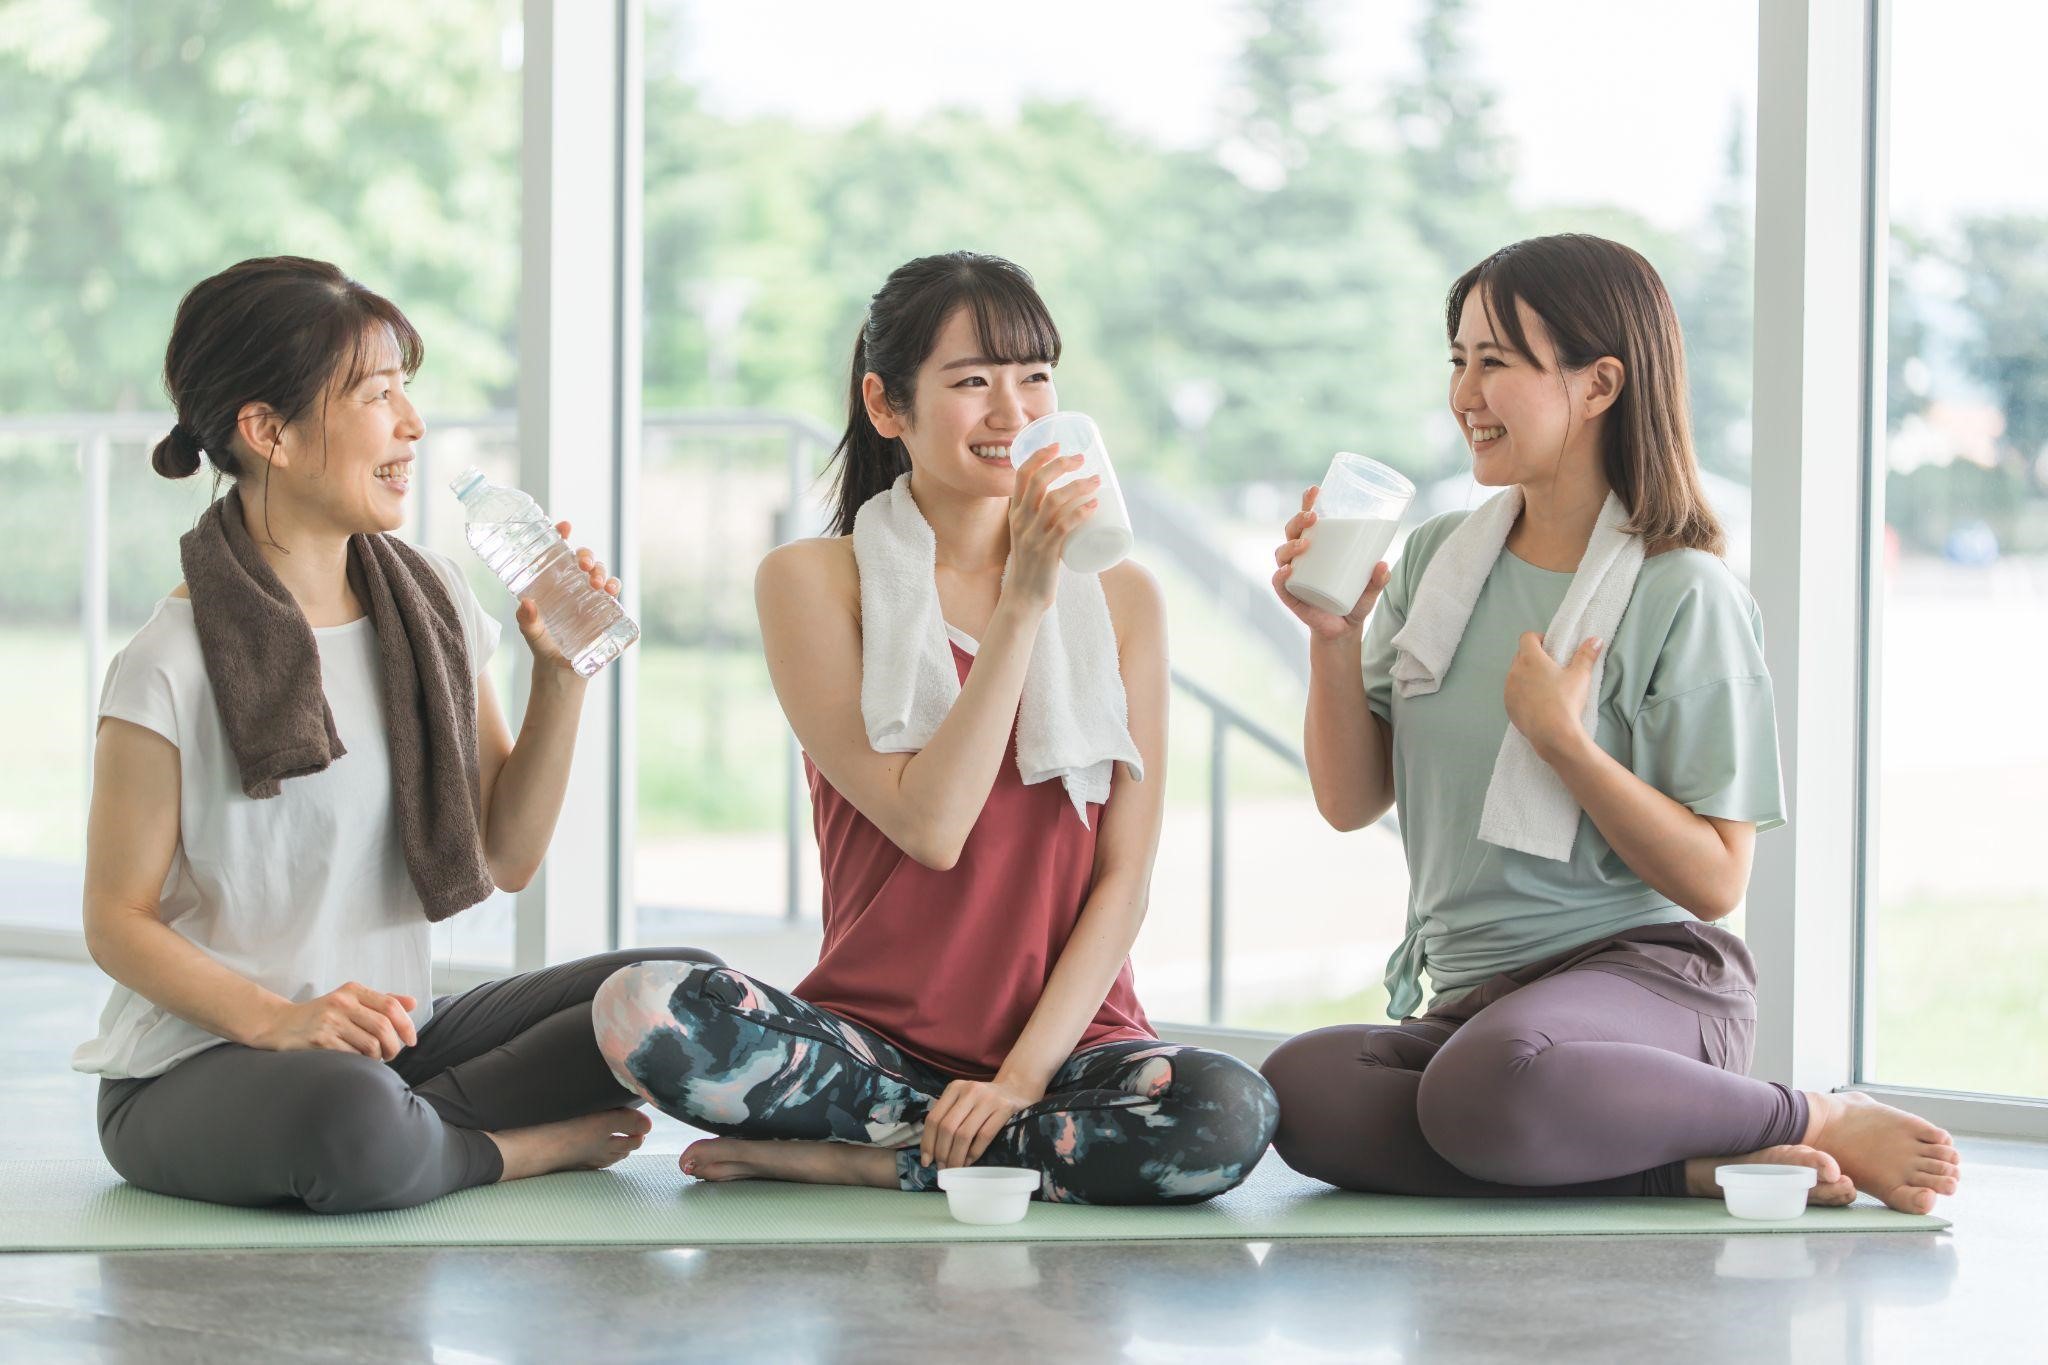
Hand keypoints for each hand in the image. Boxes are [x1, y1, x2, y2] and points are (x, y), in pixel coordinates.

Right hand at [251, 982, 418, 1059]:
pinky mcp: (319, 1040)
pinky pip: (352, 1056)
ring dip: (377, 1057)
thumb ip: (381, 1001)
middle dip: (394, 1046)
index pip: (390, 1006)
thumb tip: (413, 1002)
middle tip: (392, 1054)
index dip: (406, 1025)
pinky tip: (356, 1062)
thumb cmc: (322, 1015)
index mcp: (353, 990)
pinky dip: (360, 1063)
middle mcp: (341, 1003)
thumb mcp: (350, 1001)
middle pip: (383, 1027)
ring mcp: (329, 1021)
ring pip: (370, 1045)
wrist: (280, 1025)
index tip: (411, 1040)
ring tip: (373, 1058)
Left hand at [517, 520, 623, 670]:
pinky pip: (614, 593)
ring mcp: (591, 597)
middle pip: (583, 560)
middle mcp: (573, 585)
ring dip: (601, 571)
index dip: (561, 536)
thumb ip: (526, 620)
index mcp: (552, 582)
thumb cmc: (543, 645)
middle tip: (583, 563)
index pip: (558, 553)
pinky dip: (615, 586)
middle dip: (586, 555)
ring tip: (596, 581)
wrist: (561, 670)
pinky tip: (611, 590)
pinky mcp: (605, 610)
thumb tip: (526, 603)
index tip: (565, 526)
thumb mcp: (530, 633)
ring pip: (600, 573)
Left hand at [920, 1075, 1044, 1169]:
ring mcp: (988, 1099)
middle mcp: (969, 1091)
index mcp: (955, 1088)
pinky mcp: (1004, 1109)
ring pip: (964, 1134)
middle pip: (947, 1128)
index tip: (926, 1161)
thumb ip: (948, 1116)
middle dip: (942, 1153)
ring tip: (954, 1168)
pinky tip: (970, 1161)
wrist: (1016, 1088)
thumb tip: (931, 1151)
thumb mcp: (963, 1100)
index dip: (927, 1142)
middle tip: (942, 1168)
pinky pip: (984, 1136)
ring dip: (956, 1157)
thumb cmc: (984, 1100)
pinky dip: (974, 1153)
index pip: (934, 1118)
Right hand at [1003, 443, 1099, 610]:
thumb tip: (1069, 500)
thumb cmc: (1033, 564)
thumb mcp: (1029, 534)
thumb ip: (1042, 517)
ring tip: (1096, 481)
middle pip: (1039, 482)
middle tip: (1081, 459)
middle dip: (1061, 464)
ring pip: (1054, 501)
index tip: (1058, 445)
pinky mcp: (1046, 552)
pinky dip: (1080, 513)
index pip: (1021, 475)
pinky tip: (1093, 505)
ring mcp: (1033, 536)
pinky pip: (1063, 527)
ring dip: (1078, 486)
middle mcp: (1021, 521)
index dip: (1039, 456)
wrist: (1024, 598)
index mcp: (1015, 513)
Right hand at [1271, 485, 1389, 640]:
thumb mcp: (1371, 588)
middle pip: (1291, 531)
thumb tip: (1383, 564)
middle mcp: (1300, 558)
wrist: (1344, 631)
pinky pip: (1279, 584)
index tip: (1316, 489)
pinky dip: (1280, 576)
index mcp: (1317, 547)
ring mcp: (1293, 576)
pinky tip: (1287, 571)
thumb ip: (1378, 579)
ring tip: (1305, 544)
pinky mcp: (1290, 596)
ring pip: (1282, 553)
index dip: (1308, 503)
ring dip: (1290, 545)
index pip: (1308, 520)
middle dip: (1299, 519)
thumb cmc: (1355, 600)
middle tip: (1314, 517)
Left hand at [1503, 631, 1601, 760]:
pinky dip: (1523, 692)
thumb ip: (1586, 655)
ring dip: (1527, 675)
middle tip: (1551, 666)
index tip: (1550, 647)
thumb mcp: (1580, 676)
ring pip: (1516, 675)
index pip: (1527, 638)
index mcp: (1530, 659)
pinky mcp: (1508, 706)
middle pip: (1521, 655)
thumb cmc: (1566, 701)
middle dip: (1534, 657)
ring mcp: (1509, 690)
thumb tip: (1596, 639)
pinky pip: (1513, 693)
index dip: (1538, 638)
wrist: (1553, 734)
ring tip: (1546, 685)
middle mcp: (1514, 672)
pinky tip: (1538, 701)